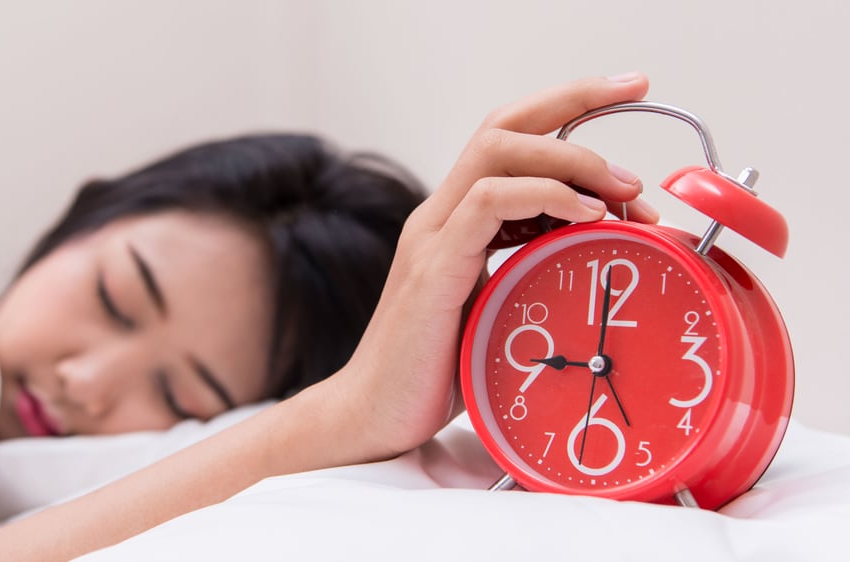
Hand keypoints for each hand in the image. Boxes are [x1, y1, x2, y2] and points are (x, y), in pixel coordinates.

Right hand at [327, 73, 656, 462]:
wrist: (376, 414)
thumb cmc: (441, 370)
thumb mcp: (500, 306)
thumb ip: (534, 267)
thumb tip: (601, 248)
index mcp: (456, 221)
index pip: (509, 138)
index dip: (567, 107)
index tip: (629, 93)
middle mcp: (440, 216)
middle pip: (503, 126)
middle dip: (576, 102)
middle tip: (639, 109)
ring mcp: (432, 237)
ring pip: (495, 152)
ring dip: (572, 158)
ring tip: (624, 190)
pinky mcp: (433, 269)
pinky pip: (486, 203)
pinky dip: (545, 196)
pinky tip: (587, 215)